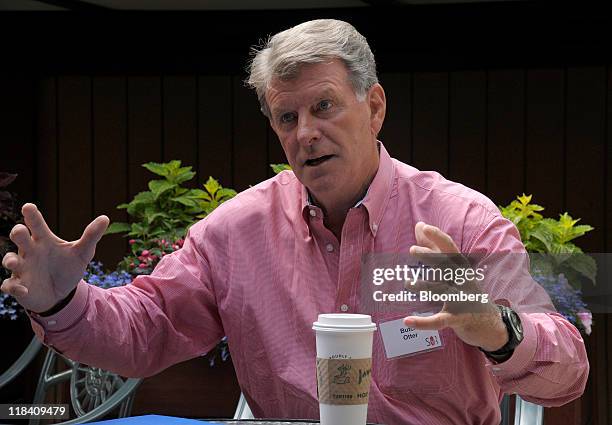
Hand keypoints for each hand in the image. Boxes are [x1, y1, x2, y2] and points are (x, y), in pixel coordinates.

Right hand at [1, 203, 108, 312]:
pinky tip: (23, 290)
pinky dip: (14, 287)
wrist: (62, 293)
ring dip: (10, 260)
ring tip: (14, 262)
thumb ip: (91, 236)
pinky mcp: (19, 286)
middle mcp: (30, 251)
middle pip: (19, 238)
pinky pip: (10, 285)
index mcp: (44, 240)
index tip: (29, 206)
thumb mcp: (83, 253)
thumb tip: (105, 217)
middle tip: (20, 231)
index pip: (37, 225)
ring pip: (9, 260)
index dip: (32, 216)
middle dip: (18, 234)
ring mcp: (22, 268)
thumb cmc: (68, 267)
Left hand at [404, 222, 508, 351]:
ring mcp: (462, 300)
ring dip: (424, 287)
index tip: (424, 228)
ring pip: (442, 292)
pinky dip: (423, 322)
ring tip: (407, 284)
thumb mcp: (452, 269)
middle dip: (432, 257)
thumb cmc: (465, 290)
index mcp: (462, 268)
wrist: (488, 323)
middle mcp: (463, 281)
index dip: (438, 237)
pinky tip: (408, 320)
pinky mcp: (457, 319)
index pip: (451, 249)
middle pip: (448, 267)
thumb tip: (419, 225)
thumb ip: (434, 247)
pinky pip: (439, 320)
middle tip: (412, 250)